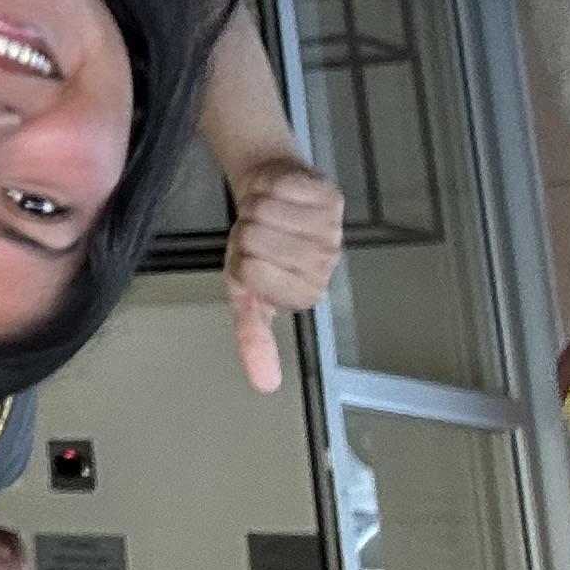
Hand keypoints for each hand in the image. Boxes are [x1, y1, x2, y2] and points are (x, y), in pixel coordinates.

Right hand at [222, 152, 344, 393]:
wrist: (269, 198)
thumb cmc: (257, 245)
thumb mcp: (246, 295)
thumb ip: (254, 338)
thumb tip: (264, 385)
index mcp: (303, 295)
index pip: (249, 272)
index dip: (239, 259)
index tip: (251, 260)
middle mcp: (323, 265)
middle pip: (254, 240)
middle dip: (244, 230)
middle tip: (257, 233)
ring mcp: (331, 229)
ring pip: (264, 210)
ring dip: (255, 206)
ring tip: (266, 213)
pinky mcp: (331, 196)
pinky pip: (280, 187)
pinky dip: (268, 185)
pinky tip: (280, 194)